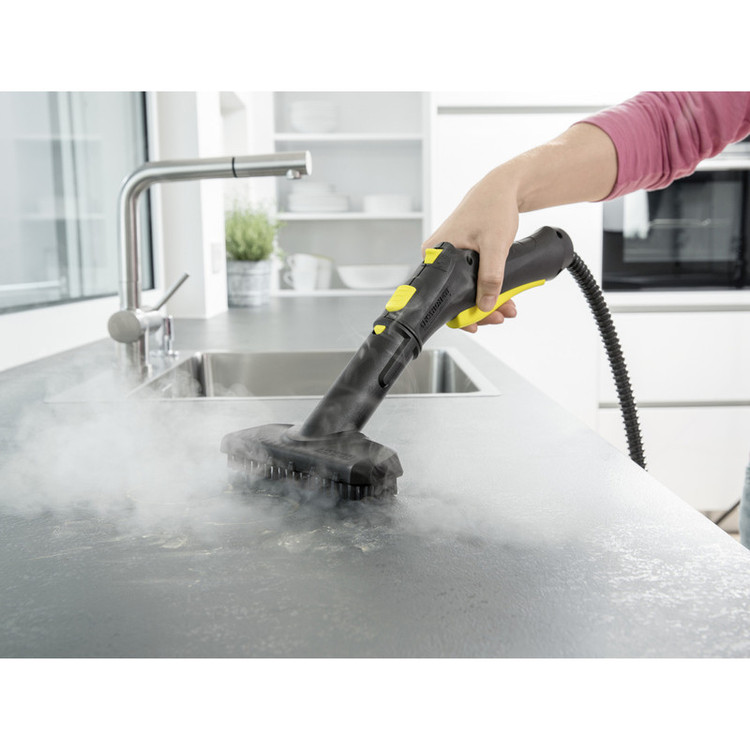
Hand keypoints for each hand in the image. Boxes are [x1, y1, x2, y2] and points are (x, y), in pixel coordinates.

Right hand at [422, 166, 520, 331]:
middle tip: (500, 316)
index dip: (458, 313)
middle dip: (480, 308)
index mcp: (435, 252)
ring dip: (487, 300)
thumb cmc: (492, 207)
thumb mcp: (494, 246)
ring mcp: (450, 256)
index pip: (441, 293)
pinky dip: (487, 288)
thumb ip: (490, 278)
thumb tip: (486, 304)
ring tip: (508, 306)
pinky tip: (503, 295)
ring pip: (466, 288)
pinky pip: (471, 279)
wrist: (503, 188)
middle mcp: (438, 256)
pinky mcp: (462, 256)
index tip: (474, 324)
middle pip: (455, 294)